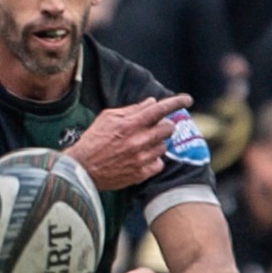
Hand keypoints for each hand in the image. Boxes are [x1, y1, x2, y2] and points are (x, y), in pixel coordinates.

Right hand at [68, 92, 192, 190]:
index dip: (177, 102)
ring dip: (156, 143)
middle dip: (165, 125)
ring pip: (164, 146)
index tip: (187, 99)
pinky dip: (153, 160)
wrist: (83, 169)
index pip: (160, 109)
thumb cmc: (93, 140)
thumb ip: (132, 109)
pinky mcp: (141, 173)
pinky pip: (159, 163)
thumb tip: (152, 102)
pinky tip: (141, 158)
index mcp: (131, 123)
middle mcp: (139, 140)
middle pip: (169, 128)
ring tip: (141, 145)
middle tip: (155, 127)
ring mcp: (142, 158)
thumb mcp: (108, 117)